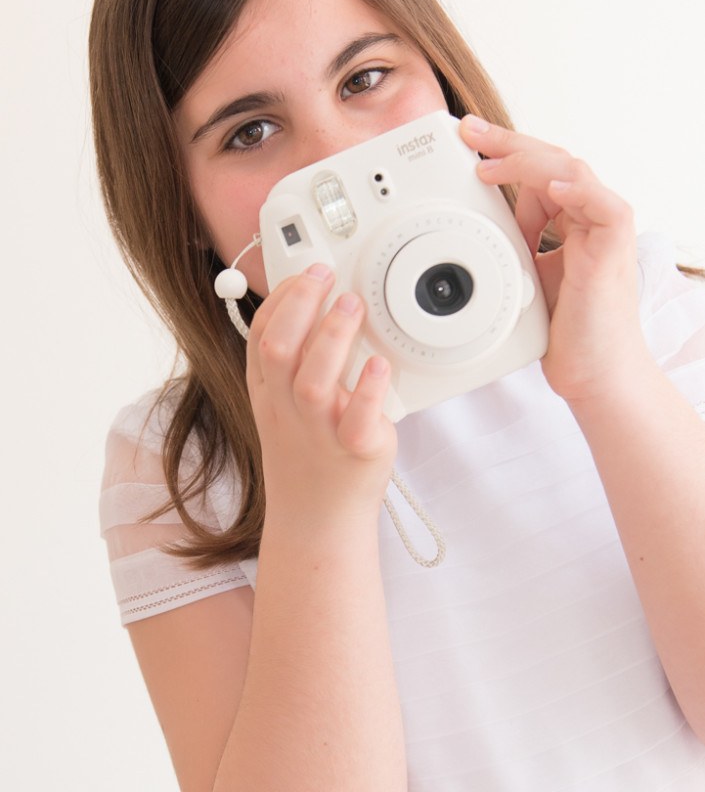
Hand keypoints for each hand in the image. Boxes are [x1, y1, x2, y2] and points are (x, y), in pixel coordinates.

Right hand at [246, 264, 397, 532]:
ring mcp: (320, 431)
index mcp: (269, 391)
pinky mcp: (356, 451)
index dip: (281, 299)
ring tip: (352, 305)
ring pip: (314, 381)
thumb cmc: (308, 451)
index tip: (305, 273)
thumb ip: (295, 358)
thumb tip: (320, 303)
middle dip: (300, 306)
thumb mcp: (283, 403)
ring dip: (332, 337)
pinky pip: (358, 420)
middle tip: (326, 277)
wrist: (318, 518)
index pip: (262, 336)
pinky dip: (370, 390)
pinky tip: (380, 365)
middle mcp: (288, 409)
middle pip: (280, 351)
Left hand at [460, 116, 652, 402]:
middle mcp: (588, 217)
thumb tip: (483, 221)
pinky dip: (575, 190)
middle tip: (467, 131)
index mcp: (570, 221)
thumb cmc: (565, 332)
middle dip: (505, 143)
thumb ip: (516, 242)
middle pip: (549, 160)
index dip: (501, 155)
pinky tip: (549, 186)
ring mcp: (604, 228)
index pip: (536, 172)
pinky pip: (601, 204)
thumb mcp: (527, 274)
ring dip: (525, 159)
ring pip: (569, 170)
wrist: (594, 374)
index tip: (465, 144)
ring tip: (489, 157)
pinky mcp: (615, 245)